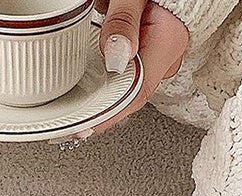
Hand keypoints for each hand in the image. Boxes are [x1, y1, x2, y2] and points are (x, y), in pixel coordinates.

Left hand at [88, 0, 188, 133]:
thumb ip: (124, 21)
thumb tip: (116, 55)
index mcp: (166, 44)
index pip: (135, 95)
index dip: (109, 116)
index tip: (85, 128)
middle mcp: (166, 53)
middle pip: (130, 93)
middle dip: (103, 111)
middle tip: (75, 124)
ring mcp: (160, 51)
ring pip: (130, 83)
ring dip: (107, 96)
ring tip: (81, 110)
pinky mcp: (151, 45)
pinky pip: (131, 69)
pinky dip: (112, 78)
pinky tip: (96, 85)